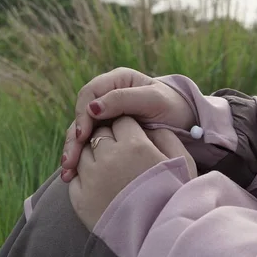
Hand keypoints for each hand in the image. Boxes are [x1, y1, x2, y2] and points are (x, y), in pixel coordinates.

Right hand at [62, 68, 195, 181]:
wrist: (188, 124)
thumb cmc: (173, 107)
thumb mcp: (153, 100)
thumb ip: (123, 99)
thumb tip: (91, 108)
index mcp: (116, 81)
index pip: (90, 94)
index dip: (83, 114)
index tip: (83, 135)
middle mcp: (107, 96)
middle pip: (81, 115)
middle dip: (73, 138)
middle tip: (69, 160)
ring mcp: (106, 116)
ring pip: (81, 131)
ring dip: (72, 151)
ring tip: (68, 172)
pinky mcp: (107, 133)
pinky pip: (90, 144)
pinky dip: (82, 159)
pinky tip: (74, 175)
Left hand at [69, 117, 196, 230]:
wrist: (160, 241)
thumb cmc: (176, 199)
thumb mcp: (183, 163)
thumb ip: (166, 137)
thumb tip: (149, 127)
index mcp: (135, 145)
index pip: (122, 121)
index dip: (128, 128)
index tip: (133, 139)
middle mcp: (109, 157)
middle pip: (99, 134)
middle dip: (109, 138)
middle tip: (120, 154)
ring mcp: (91, 179)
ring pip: (82, 152)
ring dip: (93, 156)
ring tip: (108, 170)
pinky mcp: (79, 200)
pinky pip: (74, 177)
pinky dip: (82, 176)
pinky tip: (97, 185)